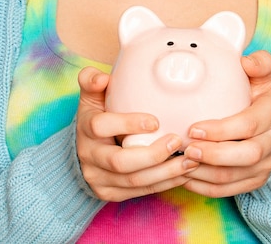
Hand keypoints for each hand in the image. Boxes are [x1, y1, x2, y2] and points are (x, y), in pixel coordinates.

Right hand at [76, 66, 198, 201]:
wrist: (81, 153)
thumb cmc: (95, 117)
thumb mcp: (91, 97)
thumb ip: (92, 81)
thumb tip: (103, 77)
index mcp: (85, 128)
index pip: (101, 126)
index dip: (128, 124)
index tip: (155, 121)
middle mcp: (90, 156)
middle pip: (120, 162)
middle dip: (152, 154)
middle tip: (177, 141)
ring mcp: (99, 179)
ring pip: (134, 181)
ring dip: (165, 172)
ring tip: (190, 160)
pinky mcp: (110, 194)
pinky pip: (140, 192)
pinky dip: (164, 184)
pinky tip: (183, 174)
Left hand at [181, 50, 270, 197]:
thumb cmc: (261, 96)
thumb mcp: (264, 77)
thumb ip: (259, 64)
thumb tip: (246, 61)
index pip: (248, 126)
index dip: (221, 130)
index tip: (194, 127)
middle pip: (245, 156)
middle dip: (212, 155)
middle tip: (186, 149)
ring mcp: (264, 166)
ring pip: (233, 177)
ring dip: (203, 173)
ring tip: (179, 163)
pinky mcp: (253, 182)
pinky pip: (227, 191)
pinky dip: (203, 187)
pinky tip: (184, 177)